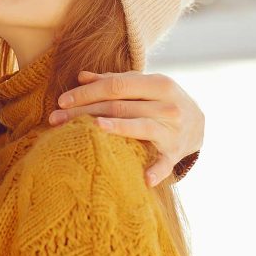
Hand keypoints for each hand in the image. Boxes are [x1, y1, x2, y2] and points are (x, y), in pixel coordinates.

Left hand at [49, 70, 204, 186]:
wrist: (199, 123)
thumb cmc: (161, 101)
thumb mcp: (144, 87)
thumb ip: (114, 81)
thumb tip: (81, 76)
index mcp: (158, 84)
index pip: (116, 86)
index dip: (87, 92)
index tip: (61, 101)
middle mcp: (167, 105)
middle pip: (120, 107)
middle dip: (85, 112)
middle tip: (55, 120)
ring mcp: (172, 130)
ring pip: (138, 127)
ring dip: (116, 129)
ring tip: (94, 129)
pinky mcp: (175, 153)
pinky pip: (165, 164)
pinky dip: (157, 171)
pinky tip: (145, 179)